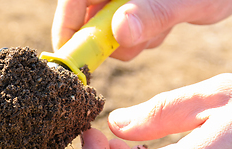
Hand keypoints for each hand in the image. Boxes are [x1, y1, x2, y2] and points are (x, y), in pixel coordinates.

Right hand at [52, 0, 231, 59]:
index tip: (74, 59)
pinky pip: (126, 33)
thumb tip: (120, 30)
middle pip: (88, 20)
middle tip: (136, 41)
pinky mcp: (136, 9)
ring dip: (131, 41)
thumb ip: (151, 14)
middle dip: (109, 40)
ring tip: (161, 25)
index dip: (67, 31)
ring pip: (108, 31)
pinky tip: (164, 23)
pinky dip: (142, 37)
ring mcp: (124, 1)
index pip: (73, 3)